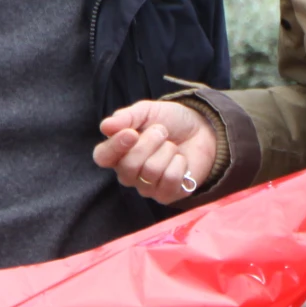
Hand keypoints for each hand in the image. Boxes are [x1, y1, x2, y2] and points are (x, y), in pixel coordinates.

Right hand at [94, 100, 217, 204]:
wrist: (202, 130)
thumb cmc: (170, 121)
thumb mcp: (148, 111)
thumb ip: (127, 117)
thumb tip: (105, 126)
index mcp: (118, 152)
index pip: (103, 157)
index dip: (115, 147)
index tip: (132, 133)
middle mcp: (128, 173)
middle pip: (128, 166)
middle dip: (149, 143)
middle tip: (162, 132)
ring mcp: (146, 187)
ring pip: (151, 171)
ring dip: (167, 151)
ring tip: (172, 145)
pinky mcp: (166, 195)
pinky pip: (169, 180)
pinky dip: (179, 164)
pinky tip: (181, 160)